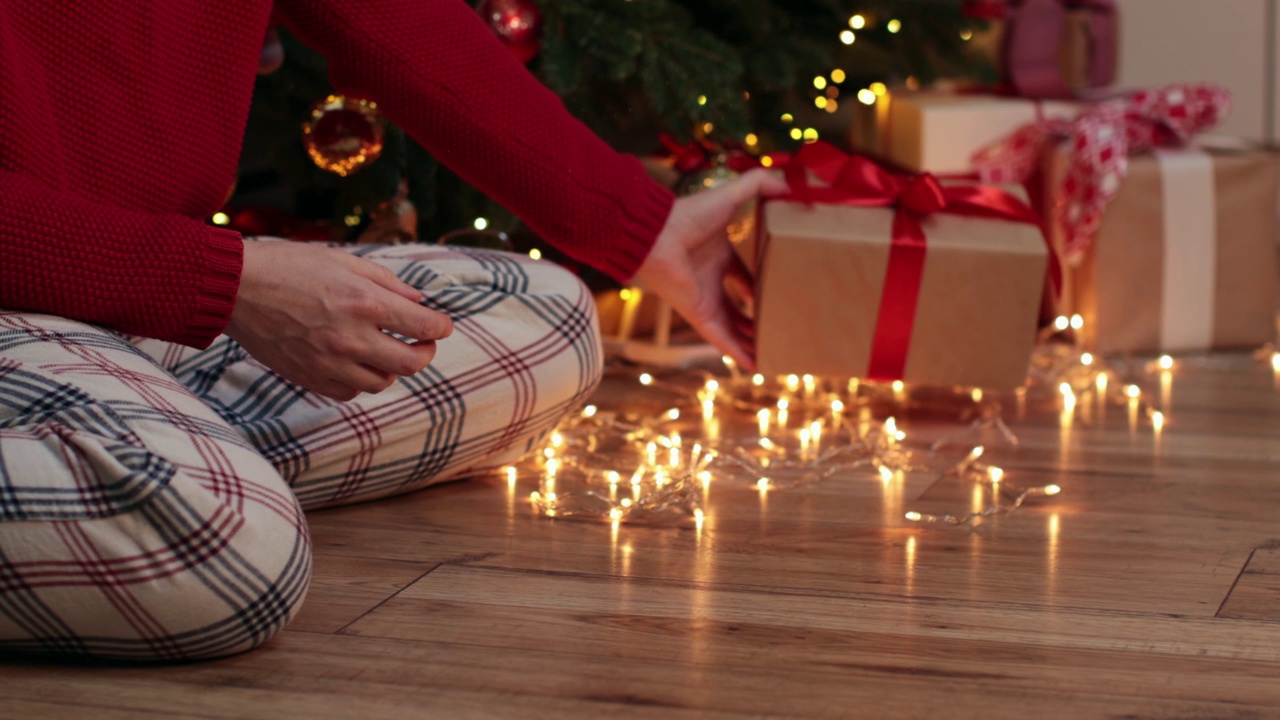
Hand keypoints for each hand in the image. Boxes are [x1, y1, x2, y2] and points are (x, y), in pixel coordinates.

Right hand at [226, 240, 452, 400]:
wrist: (234, 288)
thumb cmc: (289, 266)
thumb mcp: (343, 260)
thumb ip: (387, 282)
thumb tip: (418, 303)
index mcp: (364, 302)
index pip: (424, 327)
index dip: (441, 327)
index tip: (441, 325)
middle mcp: (351, 336)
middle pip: (411, 364)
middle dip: (424, 353)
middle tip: (422, 343)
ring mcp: (330, 362)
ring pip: (382, 382)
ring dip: (391, 368)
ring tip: (385, 351)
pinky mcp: (309, 377)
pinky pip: (350, 392)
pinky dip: (360, 381)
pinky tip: (356, 363)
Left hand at [634, 168, 788, 371]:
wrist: (657, 234)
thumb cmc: (688, 214)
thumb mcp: (731, 195)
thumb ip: (759, 184)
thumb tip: (789, 183)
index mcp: (719, 257)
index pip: (745, 277)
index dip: (762, 287)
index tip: (781, 294)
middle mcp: (711, 281)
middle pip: (740, 307)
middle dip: (759, 319)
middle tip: (783, 328)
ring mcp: (704, 300)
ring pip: (734, 328)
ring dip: (752, 342)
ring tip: (777, 353)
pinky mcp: (698, 315)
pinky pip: (721, 340)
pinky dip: (738, 354)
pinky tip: (756, 366)